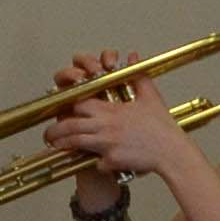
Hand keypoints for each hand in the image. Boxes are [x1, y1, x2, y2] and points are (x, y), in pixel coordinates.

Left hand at [41, 51, 175, 179]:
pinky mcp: (112, 161)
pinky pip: (96, 163)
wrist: (171, 152)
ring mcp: (107, 145)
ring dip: (62, 146)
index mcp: (111, 110)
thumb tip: (132, 56)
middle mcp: (105, 127)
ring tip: (54, 147)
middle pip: (70, 125)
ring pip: (75, 144)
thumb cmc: (162, 126)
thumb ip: (137, 75)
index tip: (66, 109)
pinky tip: (90, 164)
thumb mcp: (150, 96)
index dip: (70, 106)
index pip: (80, 104)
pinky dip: (95, 163)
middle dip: (56, 130)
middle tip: (48, 134)